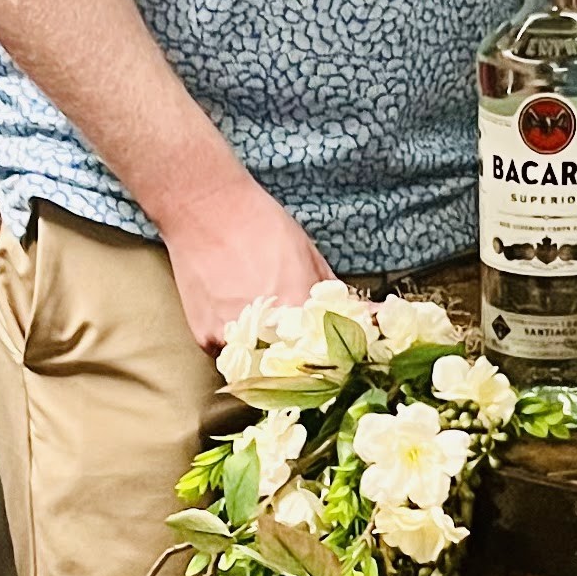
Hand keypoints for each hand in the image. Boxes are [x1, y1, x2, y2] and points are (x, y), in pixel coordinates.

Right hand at [163, 175, 333, 351]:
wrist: (205, 208)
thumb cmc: (261, 224)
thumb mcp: (310, 256)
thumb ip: (337, 296)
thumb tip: (371, 316)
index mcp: (299, 308)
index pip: (327, 355)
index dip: (330, 357)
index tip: (329, 352)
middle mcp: (267, 329)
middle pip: (293, 367)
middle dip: (299, 358)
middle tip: (296, 341)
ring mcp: (232, 337)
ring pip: (259, 367)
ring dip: (267, 354)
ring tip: (263, 325)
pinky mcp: (205, 337)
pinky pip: (229, 354)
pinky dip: (237, 344)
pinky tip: (235, 314)